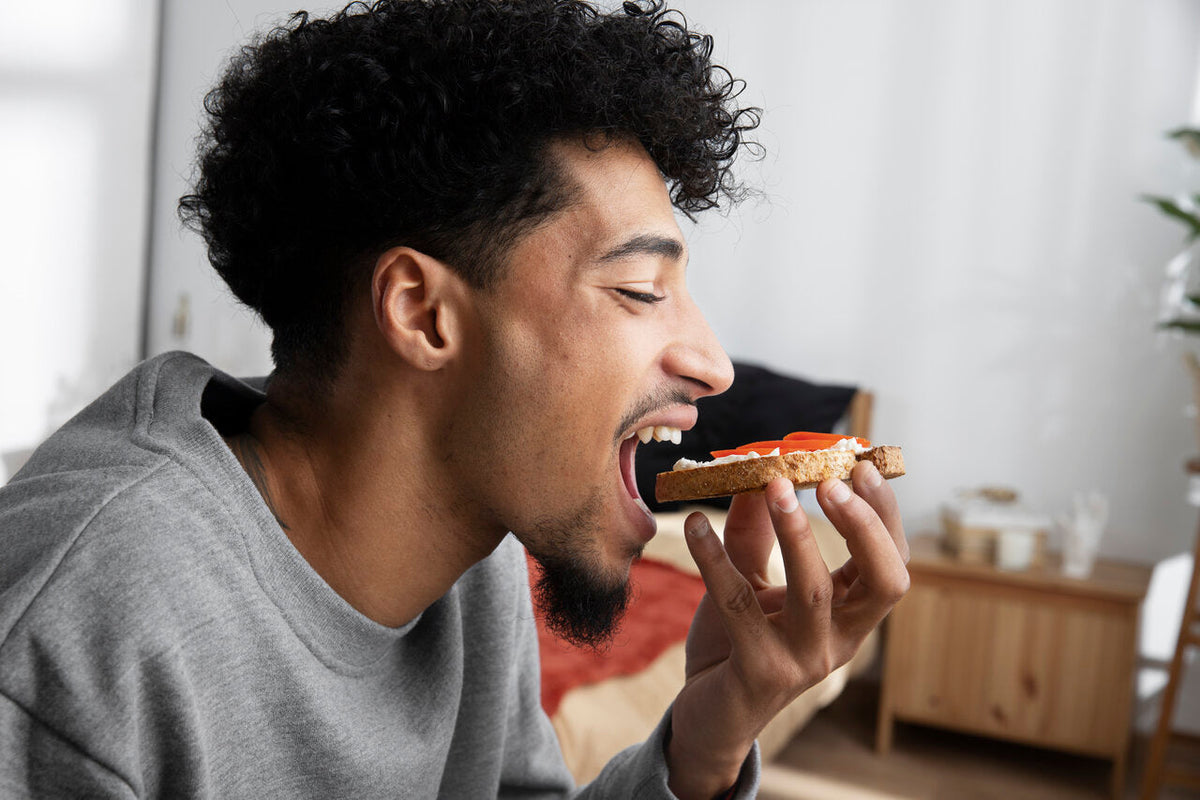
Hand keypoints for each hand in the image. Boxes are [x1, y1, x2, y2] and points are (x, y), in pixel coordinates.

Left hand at [665, 461, 909, 799]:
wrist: (708, 717)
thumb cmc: (736, 646)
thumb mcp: (749, 582)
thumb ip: (754, 534)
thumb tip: (755, 475)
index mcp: (849, 616)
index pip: (891, 562)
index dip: (883, 515)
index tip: (861, 466)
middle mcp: (839, 641)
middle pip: (884, 582)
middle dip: (864, 526)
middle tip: (830, 481)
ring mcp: (804, 661)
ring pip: (815, 592)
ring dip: (797, 534)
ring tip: (774, 486)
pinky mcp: (760, 672)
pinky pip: (739, 606)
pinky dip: (714, 559)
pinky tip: (694, 526)